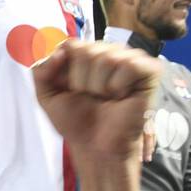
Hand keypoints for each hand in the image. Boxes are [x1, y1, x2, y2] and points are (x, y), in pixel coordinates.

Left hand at [33, 40, 159, 163]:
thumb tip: (58, 50)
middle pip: (87, 50)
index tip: (70, 91)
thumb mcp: (48, 97)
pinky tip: (122, 96)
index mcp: (86, 56)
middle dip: (81, 81)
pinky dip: (119, 85)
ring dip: (99, 86)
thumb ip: (41, 72)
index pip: (70, 44)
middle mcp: (109, 52)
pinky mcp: (149, 69)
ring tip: (106, 99)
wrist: (96, 146)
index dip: (64, 71)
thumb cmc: (76, 122)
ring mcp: (131, 59)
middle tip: (91, 98)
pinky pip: (128, 65)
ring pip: (107, 57)